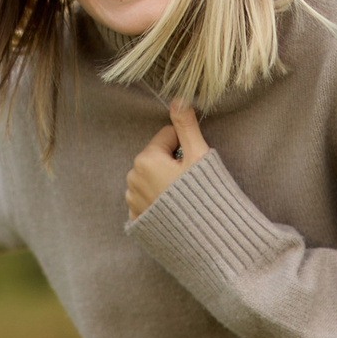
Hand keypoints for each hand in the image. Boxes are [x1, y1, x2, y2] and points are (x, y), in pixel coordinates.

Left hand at [125, 100, 209, 218]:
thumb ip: (186, 125)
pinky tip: (174, 213)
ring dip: (165, 183)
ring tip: (183, 200)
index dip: (185, 147)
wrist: (203, 239)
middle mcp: (132, 178)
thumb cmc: (204, 195)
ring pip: (151, 178)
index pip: (167, 137)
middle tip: (190, 183)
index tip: (194, 164)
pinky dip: (158, 202)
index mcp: (145, 159)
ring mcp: (132, 200)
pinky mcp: (136, 219)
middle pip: (157, 158)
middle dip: (173, 164)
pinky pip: (147, 201)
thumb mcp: (198, 155)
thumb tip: (179, 97)